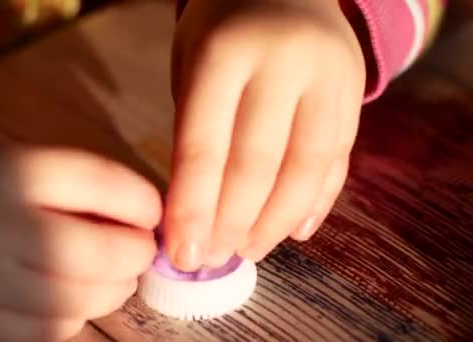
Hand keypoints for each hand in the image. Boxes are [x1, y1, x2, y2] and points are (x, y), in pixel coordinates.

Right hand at [0, 141, 160, 340]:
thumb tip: (145, 218)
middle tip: (134, 246)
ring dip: (112, 286)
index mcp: (8, 172)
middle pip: (107, 251)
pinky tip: (64, 294)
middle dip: (137, 251)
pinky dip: (74, 314)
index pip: (107, 183)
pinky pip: (56, 332)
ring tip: (103, 270)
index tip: (153, 211)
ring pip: (88, 300)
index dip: (146, 201)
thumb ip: (76, 186)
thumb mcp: (10, 162)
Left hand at [165, 0, 365, 269]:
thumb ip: (196, 132)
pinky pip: (338, 160)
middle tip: (212, 259)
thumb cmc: (223, 33)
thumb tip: (198, 217)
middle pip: (258, 164)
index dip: (192, 208)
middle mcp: (283, 63)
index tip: (181, 254)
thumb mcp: (192, 66)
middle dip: (232, 223)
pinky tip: (292, 230)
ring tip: (249, 251)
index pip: (205, 146)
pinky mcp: (355, 94)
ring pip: (306, 168)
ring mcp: (329, 78)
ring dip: (275, 222)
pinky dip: (315, 202)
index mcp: (224, 53)